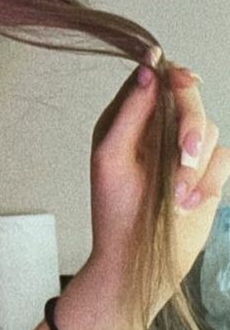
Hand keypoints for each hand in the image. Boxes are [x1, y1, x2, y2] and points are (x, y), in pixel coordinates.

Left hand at [89, 50, 229, 304]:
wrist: (136, 260)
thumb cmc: (114, 211)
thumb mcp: (111, 157)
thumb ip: (130, 111)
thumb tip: (148, 69)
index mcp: (128, 121)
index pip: (156, 81)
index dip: (172, 76)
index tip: (184, 80)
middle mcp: (157, 131)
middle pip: (190, 99)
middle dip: (191, 124)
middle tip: (185, 150)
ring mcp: (184, 152)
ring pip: (211, 129)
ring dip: (194, 166)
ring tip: (175, 197)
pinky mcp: (205, 174)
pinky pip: (224, 158)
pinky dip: (207, 181)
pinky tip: (186, 203)